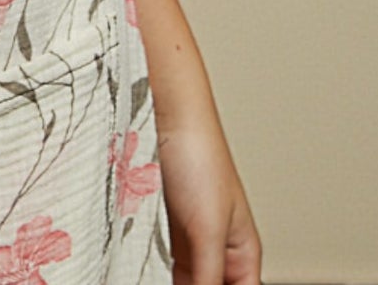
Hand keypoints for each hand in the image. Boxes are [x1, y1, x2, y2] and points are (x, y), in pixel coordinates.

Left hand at [157, 109, 262, 284]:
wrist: (165, 110)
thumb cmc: (199, 155)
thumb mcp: (208, 229)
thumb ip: (208, 277)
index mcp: (242, 255)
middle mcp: (214, 251)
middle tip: (163, 282)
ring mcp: (184, 241)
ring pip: (179, 282)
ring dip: (164, 280)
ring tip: (146, 278)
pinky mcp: (156, 230)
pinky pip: (155, 267)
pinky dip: (148, 274)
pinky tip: (135, 274)